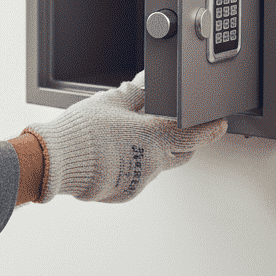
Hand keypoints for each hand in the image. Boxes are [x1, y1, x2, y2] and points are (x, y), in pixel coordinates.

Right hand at [22, 71, 227, 203]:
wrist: (56, 162)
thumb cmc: (83, 131)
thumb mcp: (111, 102)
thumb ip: (136, 93)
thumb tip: (148, 82)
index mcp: (154, 138)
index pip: (195, 134)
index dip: (211, 128)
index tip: (219, 123)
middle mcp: (152, 163)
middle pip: (182, 153)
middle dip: (183, 141)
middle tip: (172, 127)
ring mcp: (139, 181)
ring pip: (158, 165)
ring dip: (152, 152)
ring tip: (126, 137)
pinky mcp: (124, 193)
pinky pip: (137, 177)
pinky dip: (132, 165)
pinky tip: (114, 154)